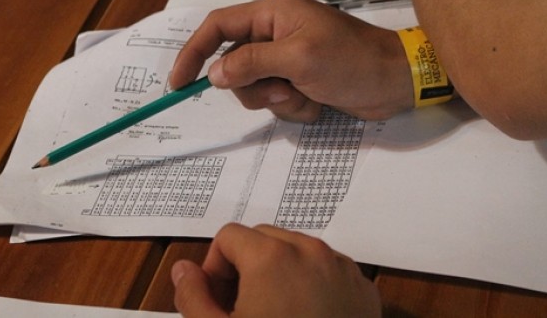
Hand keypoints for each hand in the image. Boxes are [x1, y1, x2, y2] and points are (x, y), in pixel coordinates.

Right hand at [170, 0, 411, 122]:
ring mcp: (286, 59)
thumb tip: (214, 74)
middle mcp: (274, 33)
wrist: (397, 82)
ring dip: (275, 100)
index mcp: (272, 14)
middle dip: (252, 86)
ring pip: (252, 87)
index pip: (218, 27)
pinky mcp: (298, 81)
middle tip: (282, 90)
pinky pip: (275, 100)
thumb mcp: (298, 59)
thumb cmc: (351, 60)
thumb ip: (252, 63)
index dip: (194, 52)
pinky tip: (317, 103)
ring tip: (303, 95)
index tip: (179, 82)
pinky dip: (292, 108)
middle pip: (233, 64)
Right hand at [171, 223, 380, 317]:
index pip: (228, 236)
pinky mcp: (363, 288)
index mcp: (271, 256)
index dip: (214, 268)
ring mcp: (341, 268)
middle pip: (263, 238)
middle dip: (245, 267)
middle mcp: (310, 251)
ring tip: (274, 314)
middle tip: (240, 310)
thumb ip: (192, 297)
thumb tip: (184, 270)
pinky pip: (327, 268)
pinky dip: (311, 284)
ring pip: (296, 251)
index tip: (218, 302)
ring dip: (278, 273)